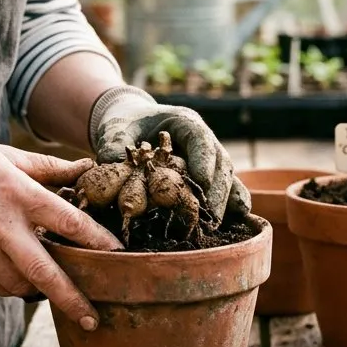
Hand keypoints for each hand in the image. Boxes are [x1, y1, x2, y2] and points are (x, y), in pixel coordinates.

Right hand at [0, 135, 119, 329]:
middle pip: (44, 271)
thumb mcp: (8, 156)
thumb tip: (87, 167)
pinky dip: (15, 289)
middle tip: (93, 320)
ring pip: (20, 285)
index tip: (119, 257)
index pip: (69, 223)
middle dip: (72, 300)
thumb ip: (50, 168)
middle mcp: (2, 225)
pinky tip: (24, 282)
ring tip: (58, 293)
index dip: (98, 242)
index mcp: (20, 195)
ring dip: (42, 293)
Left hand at [92, 86, 248, 225]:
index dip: (204, 160)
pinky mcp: (207, 174)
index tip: (202, 183)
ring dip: (224, 200)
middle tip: (212, 216)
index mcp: (183, 122)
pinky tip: (235, 220)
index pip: (200, 139)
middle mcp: (202, 139)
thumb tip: (110, 165)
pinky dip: (231, 203)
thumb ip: (113, 145)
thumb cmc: (124, 125)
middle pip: (220, 162)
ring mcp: (208, 157)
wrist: (131, 126)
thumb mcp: (115, 130)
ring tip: (216, 225)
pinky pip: (225, 187)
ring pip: (226, 176)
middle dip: (218, 190)